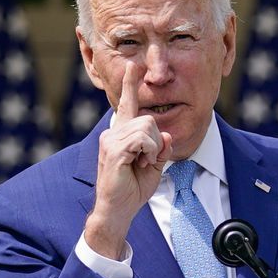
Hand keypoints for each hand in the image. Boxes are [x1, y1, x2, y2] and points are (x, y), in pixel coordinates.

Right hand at [84, 62, 172, 258]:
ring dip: (153, 149)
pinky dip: (150, 152)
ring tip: (141, 163)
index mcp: (122, 134)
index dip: (130, 84)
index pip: (128, 105)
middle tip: (147, 160)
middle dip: (157, 142)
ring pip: (148, 127)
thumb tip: (166, 134)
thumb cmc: (132, 190)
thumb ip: (161, 148)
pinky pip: (143, 139)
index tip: (133, 66)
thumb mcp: (154, 165)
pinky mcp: (113, 149)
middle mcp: (113, 132)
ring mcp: (111, 139)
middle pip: (148, 119)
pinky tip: (141, 163)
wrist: (117, 211)